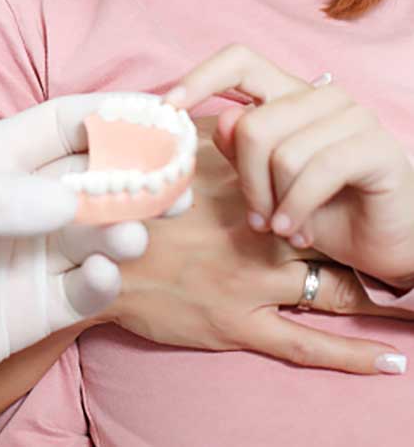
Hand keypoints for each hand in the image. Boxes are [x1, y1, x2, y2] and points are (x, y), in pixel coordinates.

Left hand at [0, 95, 148, 433]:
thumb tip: (66, 198)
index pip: (59, 123)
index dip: (107, 115)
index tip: (155, 117)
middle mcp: (15, 203)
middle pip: (93, 175)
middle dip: (137, 172)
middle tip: (175, 180)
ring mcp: (27, 258)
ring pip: (97, 231)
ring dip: (124, 227)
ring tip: (130, 236)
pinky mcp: (31, 313)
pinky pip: (84, 291)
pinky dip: (104, 282)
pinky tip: (105, 278)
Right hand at [95, 119, 409, 373]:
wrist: (89, 262)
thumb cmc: (120, 203)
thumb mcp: (158, 157)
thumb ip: (202, 136)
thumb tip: (237, 111)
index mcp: (237, 185)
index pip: (301, 175)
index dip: (334, 178)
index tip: (361, 176)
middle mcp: (252, 230)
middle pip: (326, 231)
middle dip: (365, 236)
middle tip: (402, 246)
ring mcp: (251, 281)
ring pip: (330, 287)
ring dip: (374, 294)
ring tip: (413, 299)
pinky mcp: (243, 326)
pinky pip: (307, 345)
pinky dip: (353, 355)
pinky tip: (390, 361)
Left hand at [167, 45, 413, 289]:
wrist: (387, 246)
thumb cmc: (325, 211)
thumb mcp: (270, 185)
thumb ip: (241, 152)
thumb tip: (219, 122)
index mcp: (289, 94)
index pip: (239, 61)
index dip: (201, 78)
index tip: (169, 107)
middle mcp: (321, 95)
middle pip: (252, 124)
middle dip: (245, 181)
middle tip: (255, 217)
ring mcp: (352, 116)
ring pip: (280, 151)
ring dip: (274, 202)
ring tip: (281, 227)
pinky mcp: (376, 146)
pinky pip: (316, 170)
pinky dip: (297, 208)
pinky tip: (296, 231)